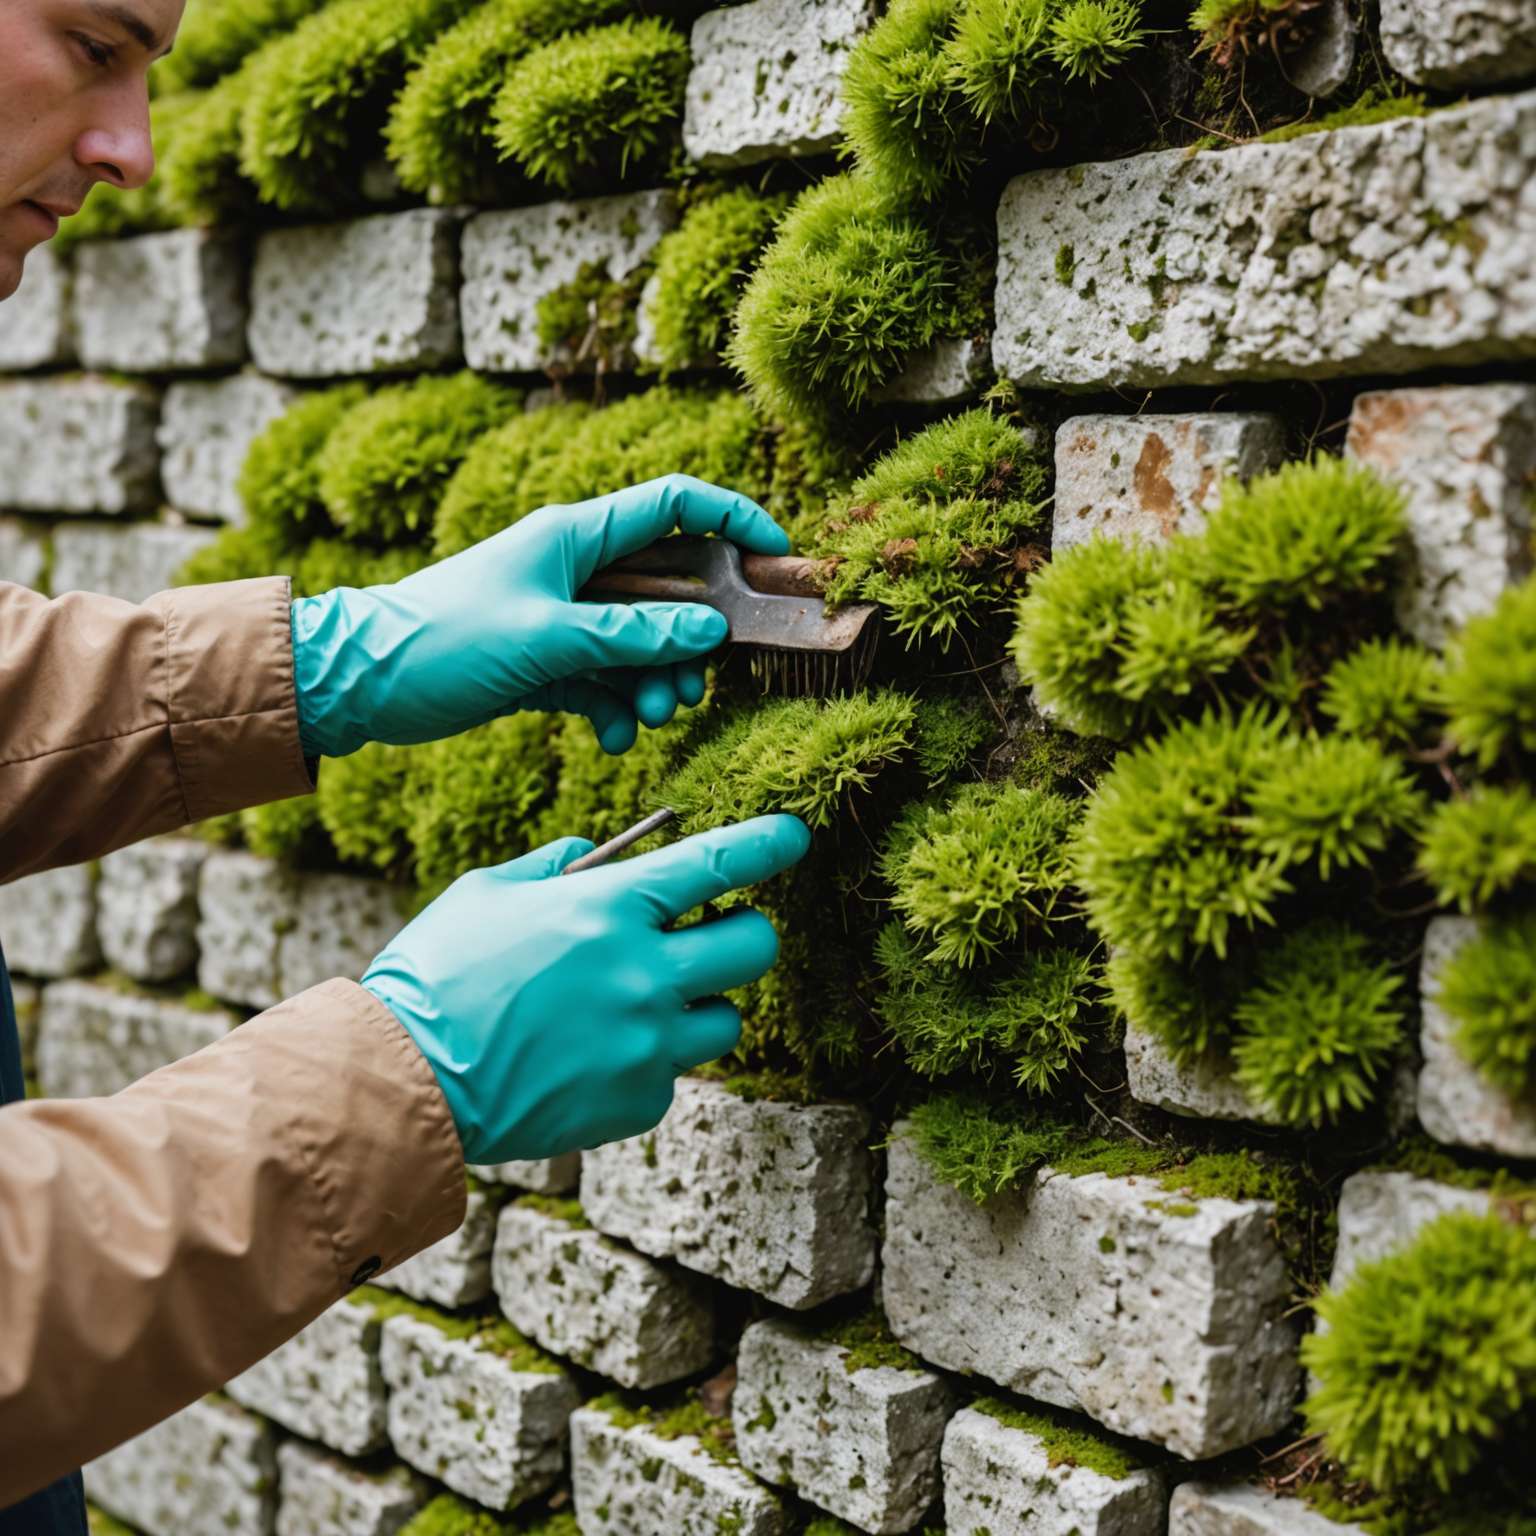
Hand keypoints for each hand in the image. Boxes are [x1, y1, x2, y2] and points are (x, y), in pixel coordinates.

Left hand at [291, 474, 788, 758]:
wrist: (359, 683)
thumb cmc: (442, 640)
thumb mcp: (544, 638)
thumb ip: (630, 637)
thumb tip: (710, 632)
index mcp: (576, 537)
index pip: (674, 504)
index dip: (733, 520)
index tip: (775, 556)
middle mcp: (576, 571)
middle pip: (669, 591)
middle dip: (692, 641)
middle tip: (694, 688)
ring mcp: (562, 618)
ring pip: (641, 644)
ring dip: (656, 683)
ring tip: (652, 718)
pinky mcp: (546, 664)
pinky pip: (605, 682)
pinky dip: (616, 709)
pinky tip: (613, 737)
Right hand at [361, 814, 811, 1163]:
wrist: (401, 1081)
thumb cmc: (437, 973)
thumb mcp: (488, 891)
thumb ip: (558, 865)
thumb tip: (601, 852)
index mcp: (608, 908)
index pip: (719, 864)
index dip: (769, 843)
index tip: (794, 835)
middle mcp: (643, 974)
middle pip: (755, 946)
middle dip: (743, 932)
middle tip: (709, 935)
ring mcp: (646, 1044)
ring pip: (725, 1018)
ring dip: (697, 1004)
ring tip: (635, 1007)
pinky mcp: (638, 1101)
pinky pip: (674, 1072)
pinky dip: (647, 1061)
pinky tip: (591, 1056)